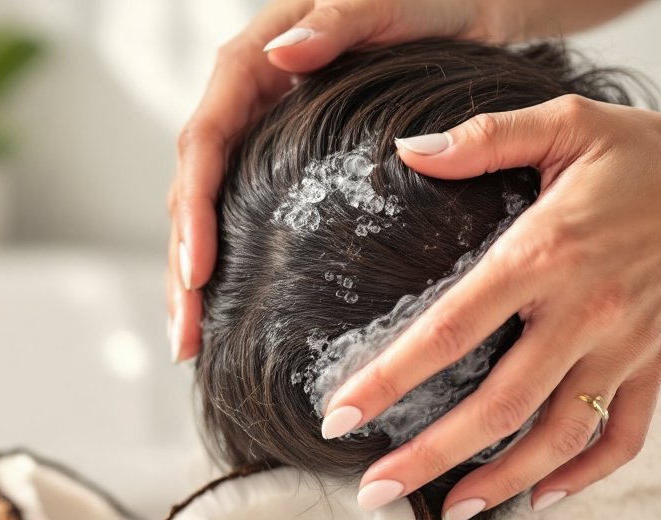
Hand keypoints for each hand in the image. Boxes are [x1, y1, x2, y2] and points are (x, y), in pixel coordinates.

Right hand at [166, 0, 489, 360]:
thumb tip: (278, 56)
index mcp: (256, 60)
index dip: (194, 208)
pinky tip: (227, 312)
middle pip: (193, 188)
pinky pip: (242, 213)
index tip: (198, 271)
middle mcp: (249, 98)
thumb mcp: (391, 3)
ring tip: (190, 344)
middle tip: (185, 336)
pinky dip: (230, 264)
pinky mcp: (285, 160)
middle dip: (182, 267)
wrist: (478, 4)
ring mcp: (264, 132)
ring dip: (193, 279)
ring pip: (208, 209)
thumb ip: (336, 22)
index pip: (206, 140)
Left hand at [322, 94, 660, 519]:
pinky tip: (540, 496)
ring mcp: (624, 347)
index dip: (388, 379)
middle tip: (373, 490)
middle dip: (428, 457)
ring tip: (448, 510)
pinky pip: (623, 437)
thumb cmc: (644, 152)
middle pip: (497, 407)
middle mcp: (583, 313)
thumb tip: (408, 150)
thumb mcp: (564, 124)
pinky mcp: (656, 365)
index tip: (338, 418)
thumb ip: (483, 138)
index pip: (449, 331)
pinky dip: (584, 476)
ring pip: (557, 438)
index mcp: (545, 255)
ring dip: (500, 482)